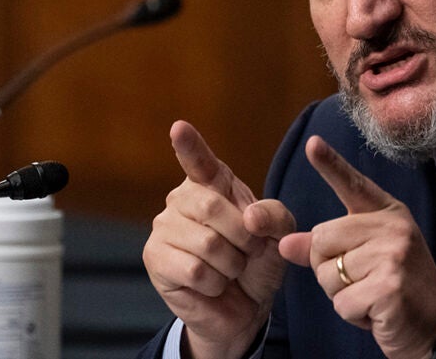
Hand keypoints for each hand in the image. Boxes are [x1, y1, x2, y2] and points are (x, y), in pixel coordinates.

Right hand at [143, 121, 295, 358]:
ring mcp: (164, 227)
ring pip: (206, 243)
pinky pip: (194, 269)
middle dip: (243, 237)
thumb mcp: (279, 235)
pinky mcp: (155, 258)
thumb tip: (250, 216)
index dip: (190, 145)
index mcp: (213, 184)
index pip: (200, 162)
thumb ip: (274, 216)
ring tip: (229, 269)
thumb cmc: (258, 262)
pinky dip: (214, 282)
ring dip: (231, 264)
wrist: (245, 308)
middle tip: (249, 251)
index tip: (179, 127)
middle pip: (211, 206)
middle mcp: (183, 198)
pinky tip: (212, 284)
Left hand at [279, 136, 435, 358]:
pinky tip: (377, 313)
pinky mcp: (389, 286)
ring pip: (328, 274)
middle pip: (321, 239)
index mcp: (388, 214)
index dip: (330, 164)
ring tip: (373, 296)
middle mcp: (393, 227)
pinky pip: (342, 302)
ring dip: (342, 296)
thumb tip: (285, 243)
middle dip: (330, 270)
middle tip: (364, 282)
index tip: (312, 143)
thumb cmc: (397, 292)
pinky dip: (353, 315)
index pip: (353, 185)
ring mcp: (393, 255)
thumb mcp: (364, 262)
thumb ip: (326, 249)